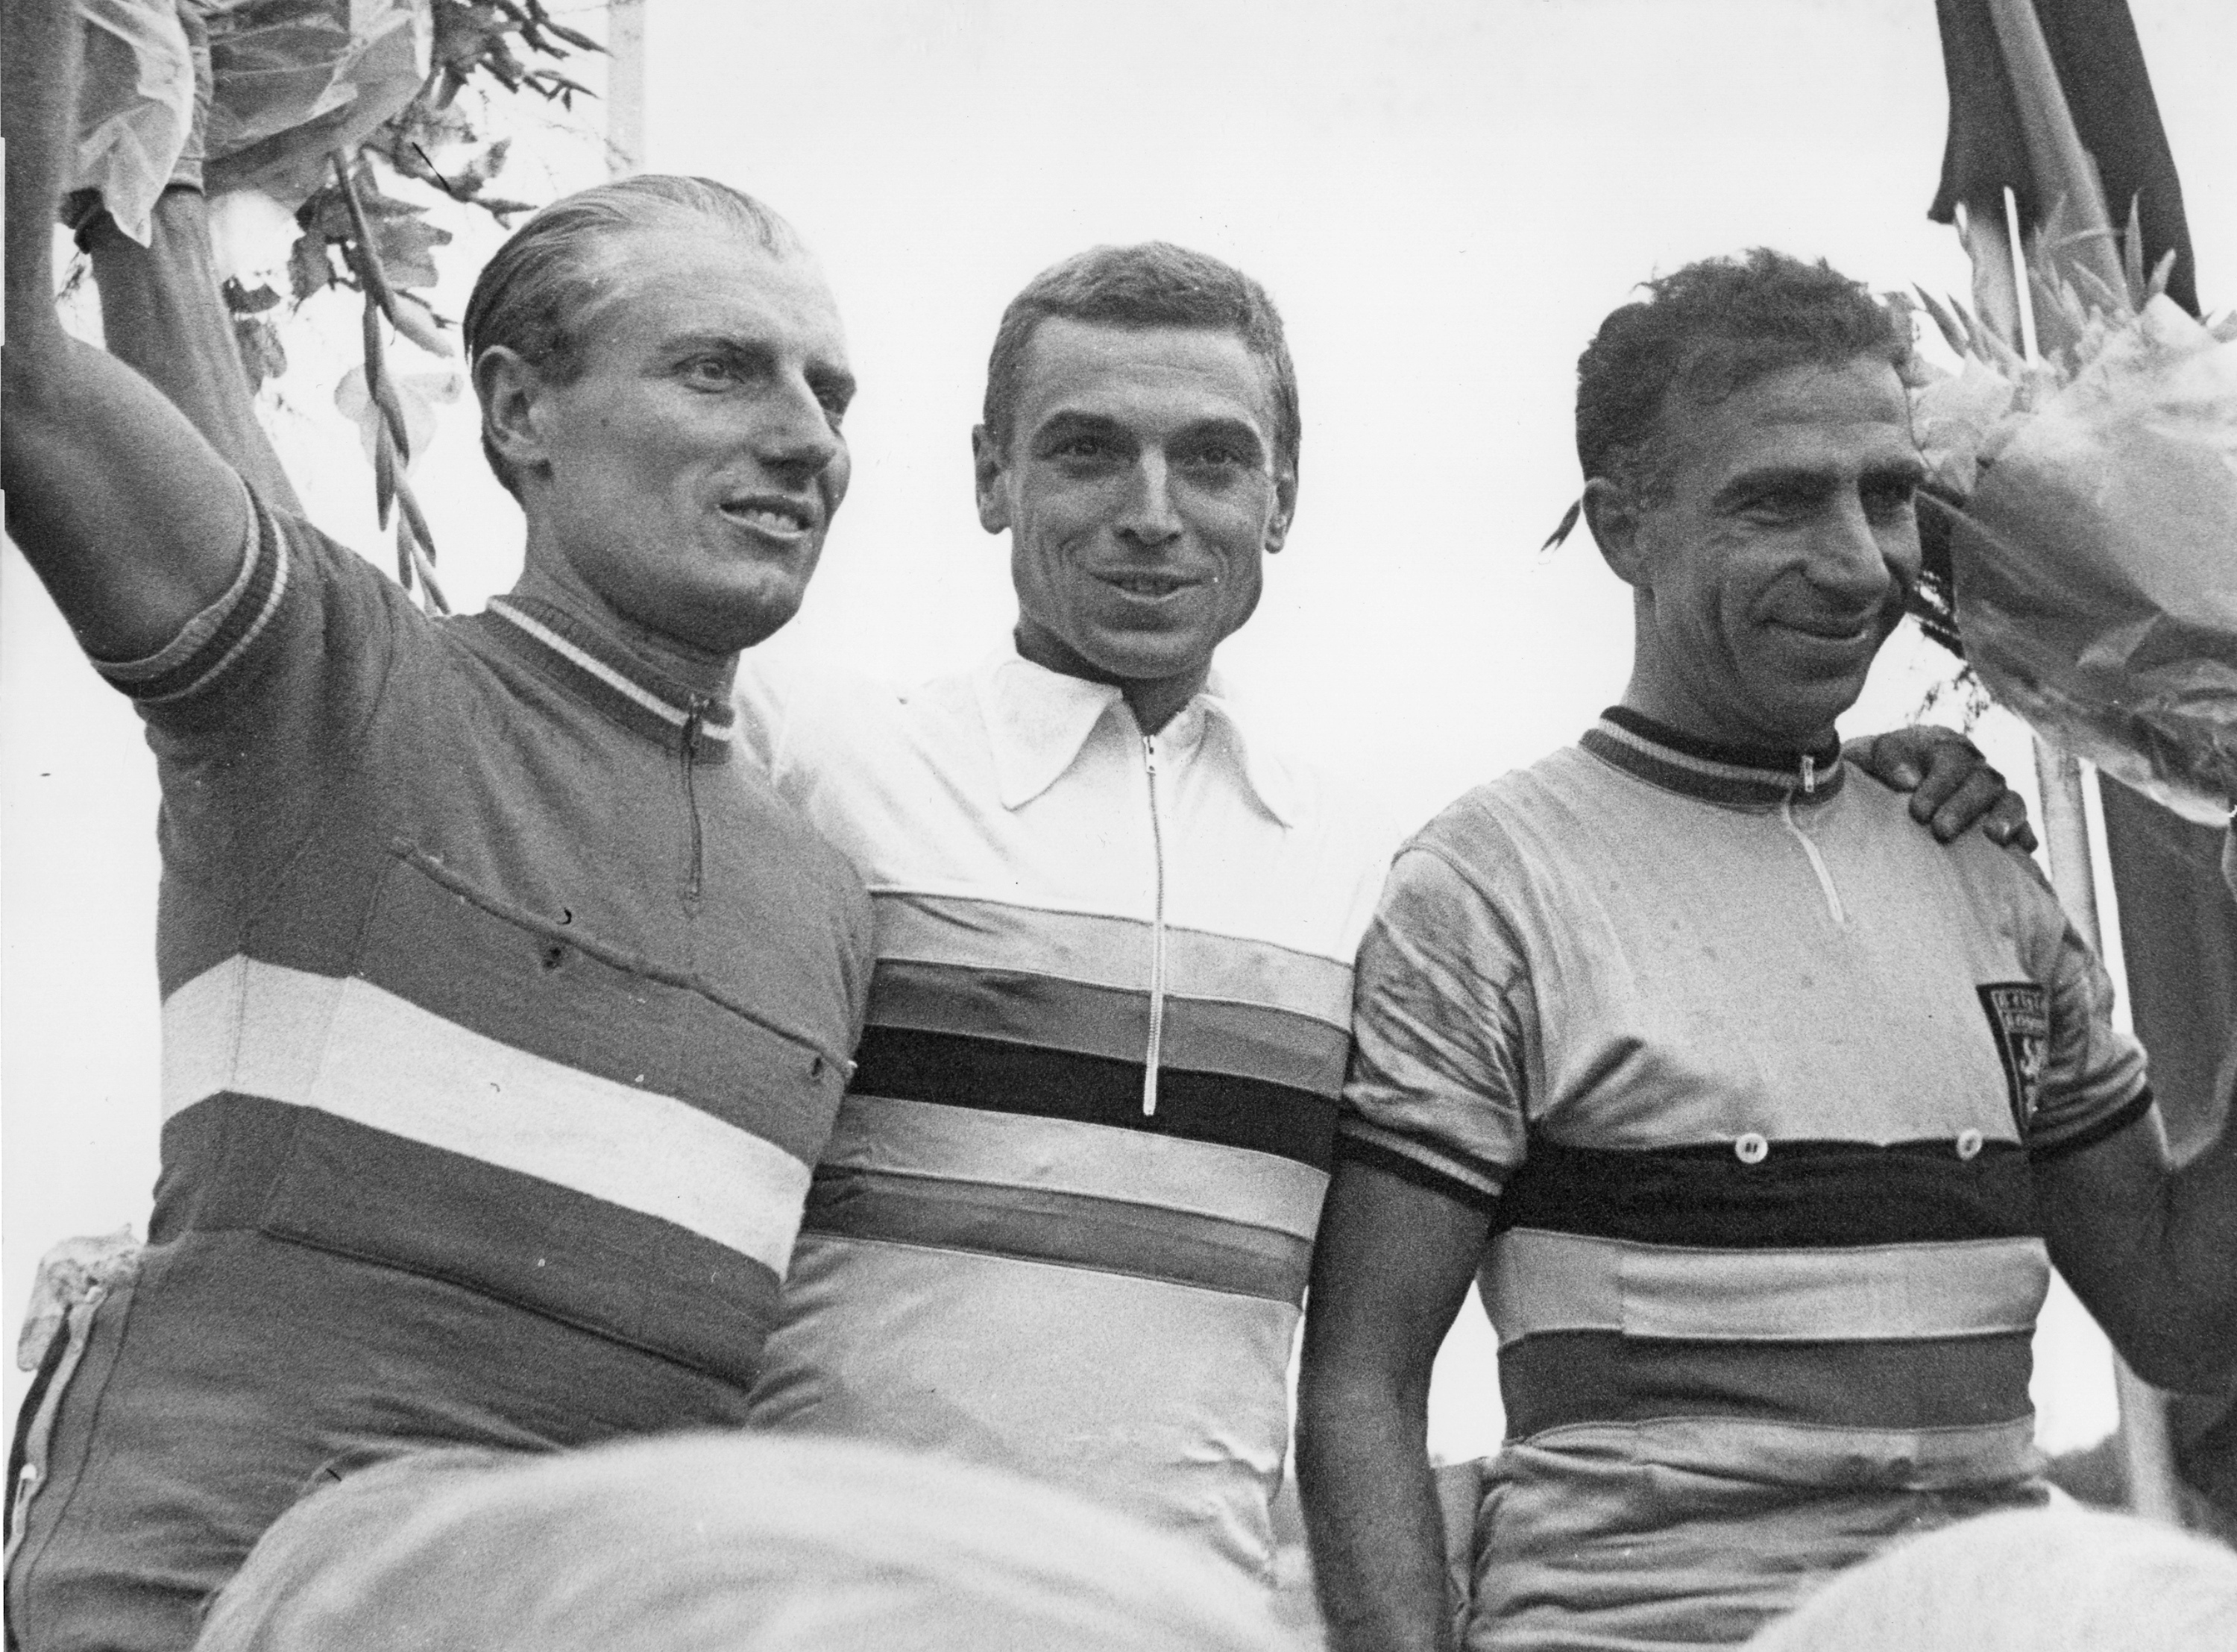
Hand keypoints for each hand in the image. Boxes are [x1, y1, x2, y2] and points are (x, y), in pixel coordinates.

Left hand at [1848, 727, 2037, 852]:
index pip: (1950, 760)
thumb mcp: (1872, 756)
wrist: (1883, 786)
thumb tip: (1909, 780)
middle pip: (1982, 781)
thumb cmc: (1877, 770)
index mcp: (1943, 746)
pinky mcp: (2004, 818)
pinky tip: (2024, 848)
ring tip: (1995, 836)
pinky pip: (2023, 823)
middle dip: (1964, 806)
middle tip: (1941, 831)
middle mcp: (1974, 767)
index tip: (1918, 812)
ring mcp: (1992, 792)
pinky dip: (2024, 833)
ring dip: (2006, 816)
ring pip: (2010, 798)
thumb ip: (1888, 758)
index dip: (1938, 785)